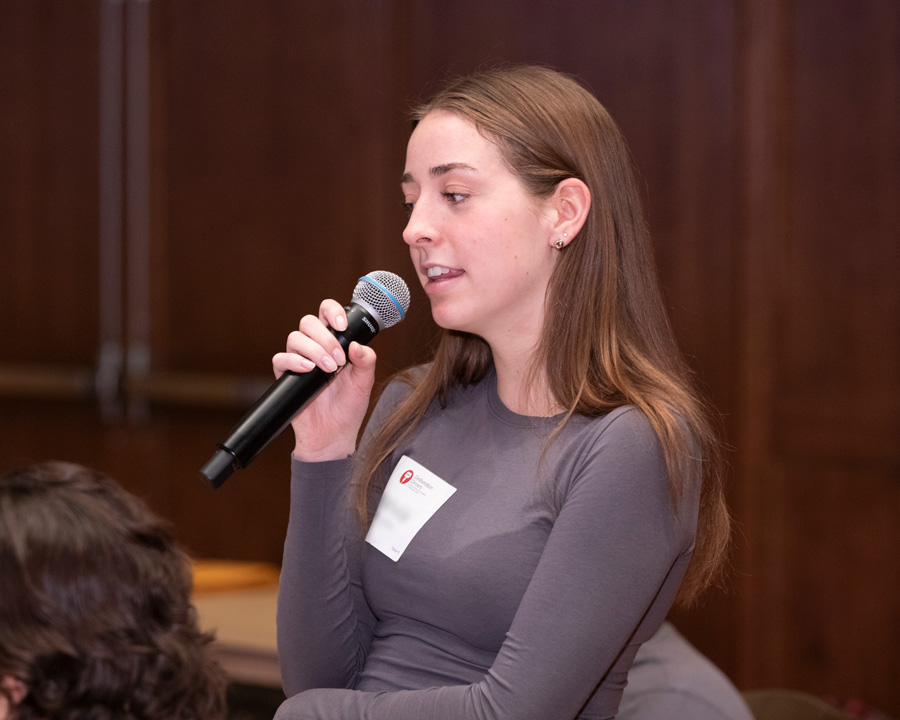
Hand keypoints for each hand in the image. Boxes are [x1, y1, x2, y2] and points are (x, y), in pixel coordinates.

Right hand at [272, 299, 376, 461]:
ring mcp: (299, 360)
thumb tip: (357, 345)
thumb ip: (366, 361)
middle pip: (308, 322)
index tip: (342, 325)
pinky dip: (294, 361)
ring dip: (314, 350)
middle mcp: (314, 347)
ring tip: (328, 369)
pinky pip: (280, 359)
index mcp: (334, 343)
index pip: (327, 313)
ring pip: (295, 337)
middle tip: (339, 360)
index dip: (332, 311)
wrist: (333, 435)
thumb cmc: (348, 407)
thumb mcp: (365, 382)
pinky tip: (309, 370)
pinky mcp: (285, 376)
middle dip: (325, 337)